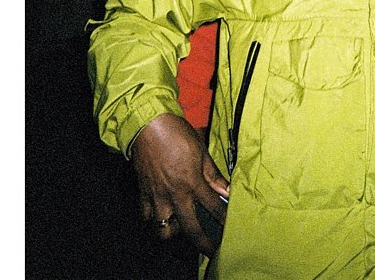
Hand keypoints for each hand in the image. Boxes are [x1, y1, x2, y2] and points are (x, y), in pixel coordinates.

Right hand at [131, 112, 229, 255]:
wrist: (147, 125)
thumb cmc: (176, 133)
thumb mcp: (200, 149)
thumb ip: (212, 173)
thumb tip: (225, 189)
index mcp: (192, 181)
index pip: (213, 206)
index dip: (224, 218)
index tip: (230, 227)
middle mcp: (175, 193)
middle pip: (191, 227)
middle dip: (203, 242)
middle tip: (211, 250)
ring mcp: (158, 196)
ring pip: (164, 229)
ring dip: (175, 232)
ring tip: (182, 227)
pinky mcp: (143, 193)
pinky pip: (147, 216)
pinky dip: (153, 219)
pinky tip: (161, 215)